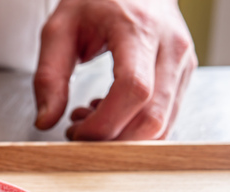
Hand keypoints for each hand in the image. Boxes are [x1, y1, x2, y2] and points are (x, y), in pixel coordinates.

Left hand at [33, 0, 197, 139]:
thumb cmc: (96, 1)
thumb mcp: (59, 29)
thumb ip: (48, 76)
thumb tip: (46, 121)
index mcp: (138, 30)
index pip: (133, 89)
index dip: (104, 122)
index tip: (74, 130)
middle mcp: (170, 48)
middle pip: (152, 117)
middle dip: (111, 140)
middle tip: (77, 131)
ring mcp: (182, 64)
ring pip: (162, 124)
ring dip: (122, 138)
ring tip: (88, 117)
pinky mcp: (182, 77)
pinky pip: (164, 118)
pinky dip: (133, 129)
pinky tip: (107, 112)